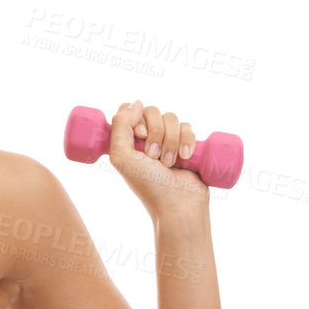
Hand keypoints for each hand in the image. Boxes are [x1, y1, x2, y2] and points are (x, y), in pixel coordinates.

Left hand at [107, 100, 208, 220]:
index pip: (130, 110)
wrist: (178, 205)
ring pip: (172, 118)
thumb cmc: (148, 185)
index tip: (138, 137)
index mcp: (128, 140)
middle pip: (153, 111)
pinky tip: (185, 157)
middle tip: (153, 157)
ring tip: (169, 163)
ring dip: (171, 140)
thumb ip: (119, 126)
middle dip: (156, 133)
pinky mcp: (187, 145)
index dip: (136, 119)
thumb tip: (136, 103)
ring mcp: (168, 140)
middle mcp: (147, 138)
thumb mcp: (122, 157)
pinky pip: (189, 127)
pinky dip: (188, 140)